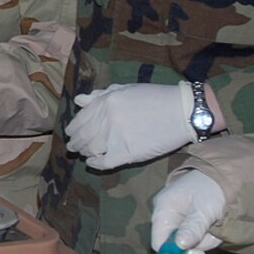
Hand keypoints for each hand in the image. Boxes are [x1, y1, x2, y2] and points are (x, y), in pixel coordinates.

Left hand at [65, 82, 195, 170]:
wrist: (182, 111)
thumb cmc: (156, 97)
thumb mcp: (126, 89)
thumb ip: (101, 95)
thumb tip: (79, 100)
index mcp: (106, 102)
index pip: (80, 119)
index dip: (73, 128)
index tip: (71, 133)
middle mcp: (107, 119)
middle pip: (83, 135)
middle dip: (75, 142)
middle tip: (73, 147)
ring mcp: (115, 137)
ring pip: (90, 149)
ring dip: (84, 152)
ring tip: (83, 154)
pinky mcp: (127, 153)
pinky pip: (104, 163)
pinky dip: (95, 164)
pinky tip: (93, 162)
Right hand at [147, 168, 225, 253]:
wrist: (225, 176)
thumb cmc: (211, 188)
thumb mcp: (205, 208)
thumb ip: (193, 227)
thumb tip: (180, 245)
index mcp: (164, 210)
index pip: (159, 242)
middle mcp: (168, 218)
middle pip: (177, 247)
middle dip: (199, 243)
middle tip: (214, 234)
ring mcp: (180, 223)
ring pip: (191, 245)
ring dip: (207, 240)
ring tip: (217, 223)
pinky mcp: (191, 226)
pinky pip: (199, 240)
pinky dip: (210, 236)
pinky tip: (216, 224)